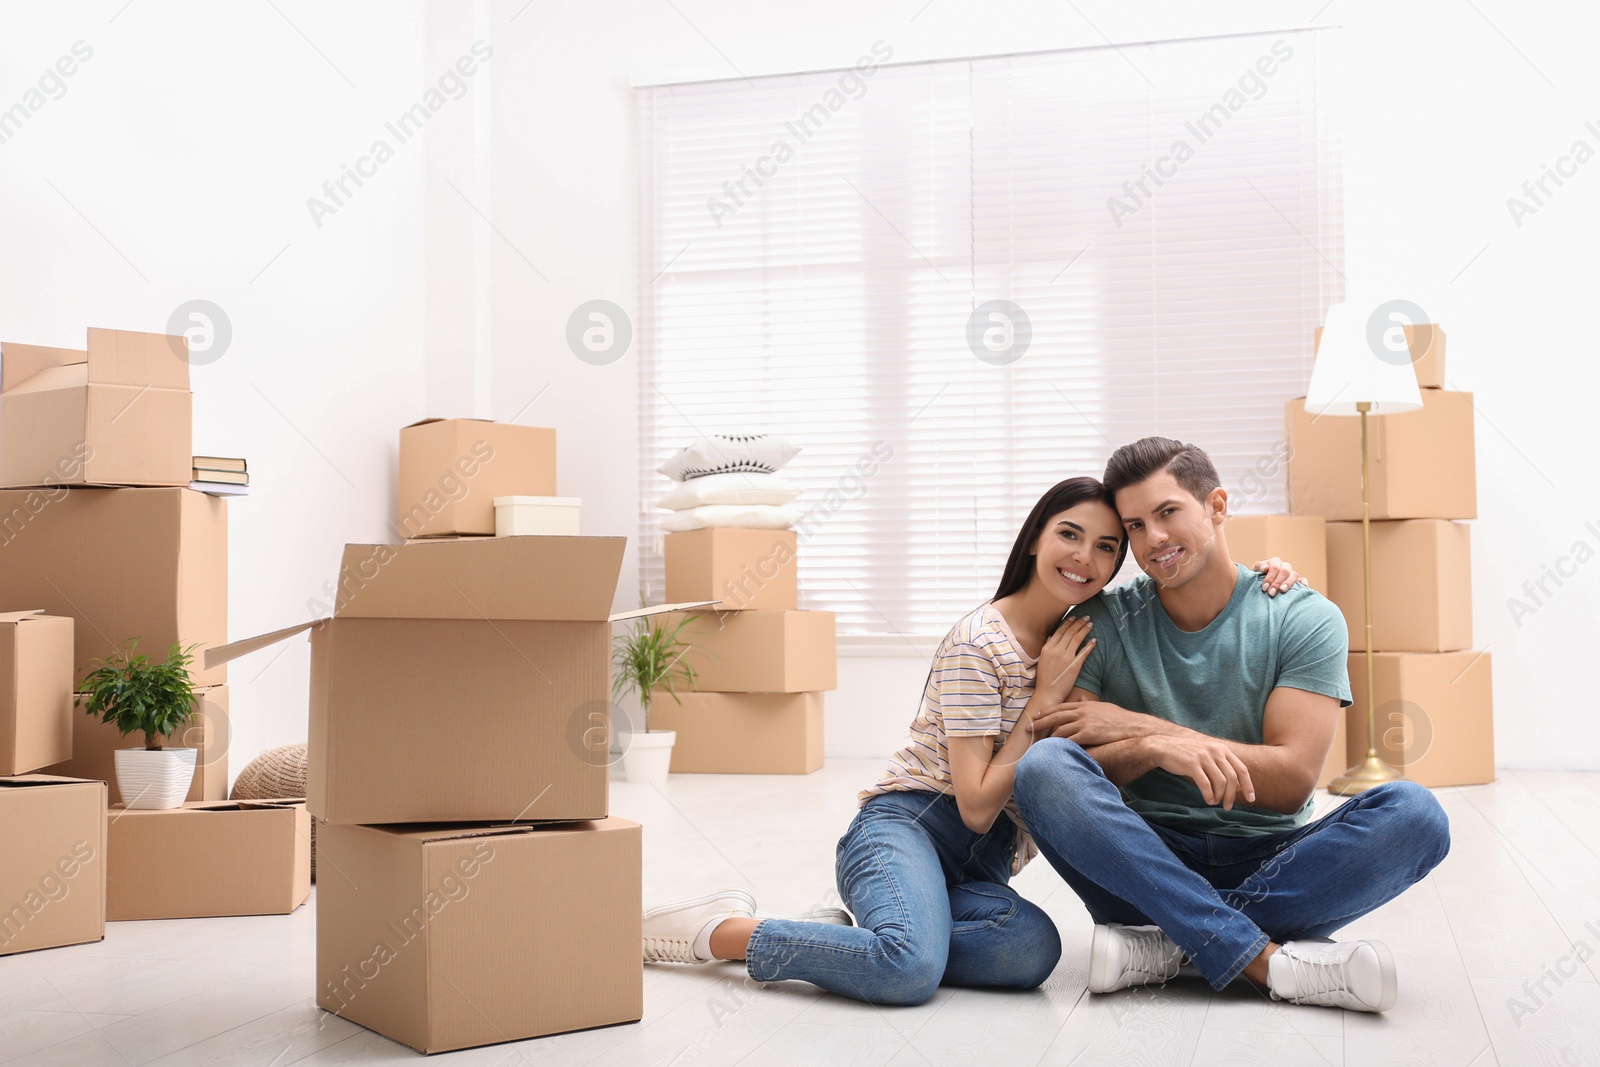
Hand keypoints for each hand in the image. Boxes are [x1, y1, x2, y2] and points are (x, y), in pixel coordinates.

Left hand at [1030, 700, 1160, 745]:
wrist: (1134, 727)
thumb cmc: (1120, 719)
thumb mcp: (1103, 707)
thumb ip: (1089, 704)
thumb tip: (1080, 700)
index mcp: (1084, 705)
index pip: (1059, 707)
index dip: (1045, 712)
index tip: (1034, 716)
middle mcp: (1081, 712)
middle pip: (1054, 716)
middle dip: (1039, 723)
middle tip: (1028, 728)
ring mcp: (1084, 722)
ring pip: (1059, 730)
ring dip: (1047, 737)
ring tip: (1037, 744)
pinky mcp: (1088, 734)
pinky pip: (1069, 741)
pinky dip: (1059, 746)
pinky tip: (1052, 751)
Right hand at [1034, 616, 1095, 701]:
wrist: (1047, 694)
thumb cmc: (1044, 679)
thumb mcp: (1042, 660)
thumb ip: (1048, 648)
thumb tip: (1053, 637)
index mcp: (1047, 648)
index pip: (1060, 631)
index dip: (1068, 622)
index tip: (1075, 617)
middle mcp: (1056, 650)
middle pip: (1070, 632)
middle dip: (1079, 623)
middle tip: (1087, 617)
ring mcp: (1065, 658)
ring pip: (1077, 639)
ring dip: (1085, 630)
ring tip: (1091, 624)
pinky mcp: (1074, 666)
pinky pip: (1084, 652)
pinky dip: (1089, 645)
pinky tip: (1094, 640)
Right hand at [1144, 733, 1255, 809]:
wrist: (1163, 747)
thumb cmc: (1187, 755)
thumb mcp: (1208, 756)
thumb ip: (1223, 768)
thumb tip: (1238, 787)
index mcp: (1222, 749)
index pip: (1241, 769)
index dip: (1248, 785)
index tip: (1251, 799)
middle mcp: (1215, 751)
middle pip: (1232, 778)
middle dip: (1232, 795)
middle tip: (1228, 807)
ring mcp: (1203, 757)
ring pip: (1220, 782)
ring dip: (1220, 796)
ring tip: (1215, 802)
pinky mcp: (1192, 763)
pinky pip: (1205, 784)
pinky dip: (1209, 795)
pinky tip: (1208, 800)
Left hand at [1251, 556, 1307, 596]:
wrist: (1259, 581)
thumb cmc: (1256, 576)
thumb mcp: (1255, 570)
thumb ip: (1259, 567)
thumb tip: (1265, 568)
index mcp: (1274, 562)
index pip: (1275, 567)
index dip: (1270, 577)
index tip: (1264, 588)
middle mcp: (1284, 566)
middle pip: (1285, 571)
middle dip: (1277, 582)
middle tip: (1271, 593)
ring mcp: (1291, 573)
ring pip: (1294, 575)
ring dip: (1288, 583)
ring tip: (1282, 590)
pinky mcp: (1296, 580)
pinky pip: (1302, 579)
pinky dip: (1303, 582)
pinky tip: (1304, 586)